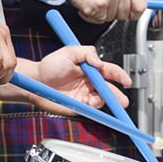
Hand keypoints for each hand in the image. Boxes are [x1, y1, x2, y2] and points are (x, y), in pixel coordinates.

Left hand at [16, 46, 131, 114]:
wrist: (36, 82)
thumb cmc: (49, 67)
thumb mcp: (69, 52)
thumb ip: (87, 53)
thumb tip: (100, 62)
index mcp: (90, 68)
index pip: (110, 71)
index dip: (120, 76)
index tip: (127, 81)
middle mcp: (89, 82)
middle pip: (109, 89)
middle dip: (117, 96)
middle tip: (122, 102)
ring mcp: (85, 95)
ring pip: (101, 100)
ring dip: (102, 101)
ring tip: (94, 100)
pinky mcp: (79, 106)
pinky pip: (91, 109)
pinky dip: (92, 108)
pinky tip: (87, 103)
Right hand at [68, 0, 151, 23]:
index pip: (142, 6)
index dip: (135, 12)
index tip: (130, 13)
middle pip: (126, 15)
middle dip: (115, 12)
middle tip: (105, 1)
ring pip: (112, 18)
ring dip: (102, 13)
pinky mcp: (99, 6)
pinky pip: (99, 20)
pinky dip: (91, 15)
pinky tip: (88, 3)